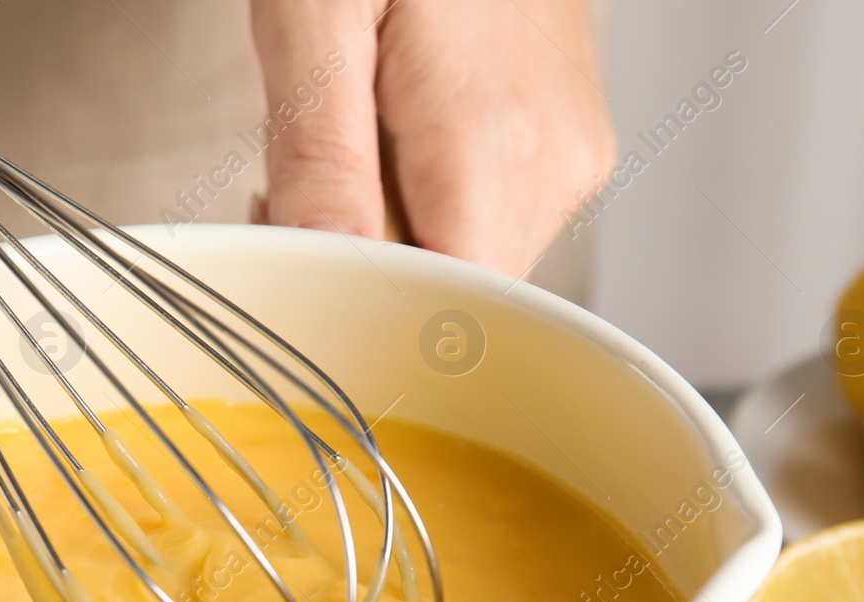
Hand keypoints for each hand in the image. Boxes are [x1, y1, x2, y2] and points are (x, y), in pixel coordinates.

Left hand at [251, 0, 615, 277]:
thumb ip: (321, 157)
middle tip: (295, 183)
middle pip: (451, 288)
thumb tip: (317, 273)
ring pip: (465, 253)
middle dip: (363, 261)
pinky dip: (422, 194)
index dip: (362, 306)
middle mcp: (554, 164)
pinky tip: (390, 126)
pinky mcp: (563, 138)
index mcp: (499, 147)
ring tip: (350, 131)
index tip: (300, 258)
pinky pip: (485, 210)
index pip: (443, 310)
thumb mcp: (317, 19)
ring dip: (389, 227)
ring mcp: (568, 153)